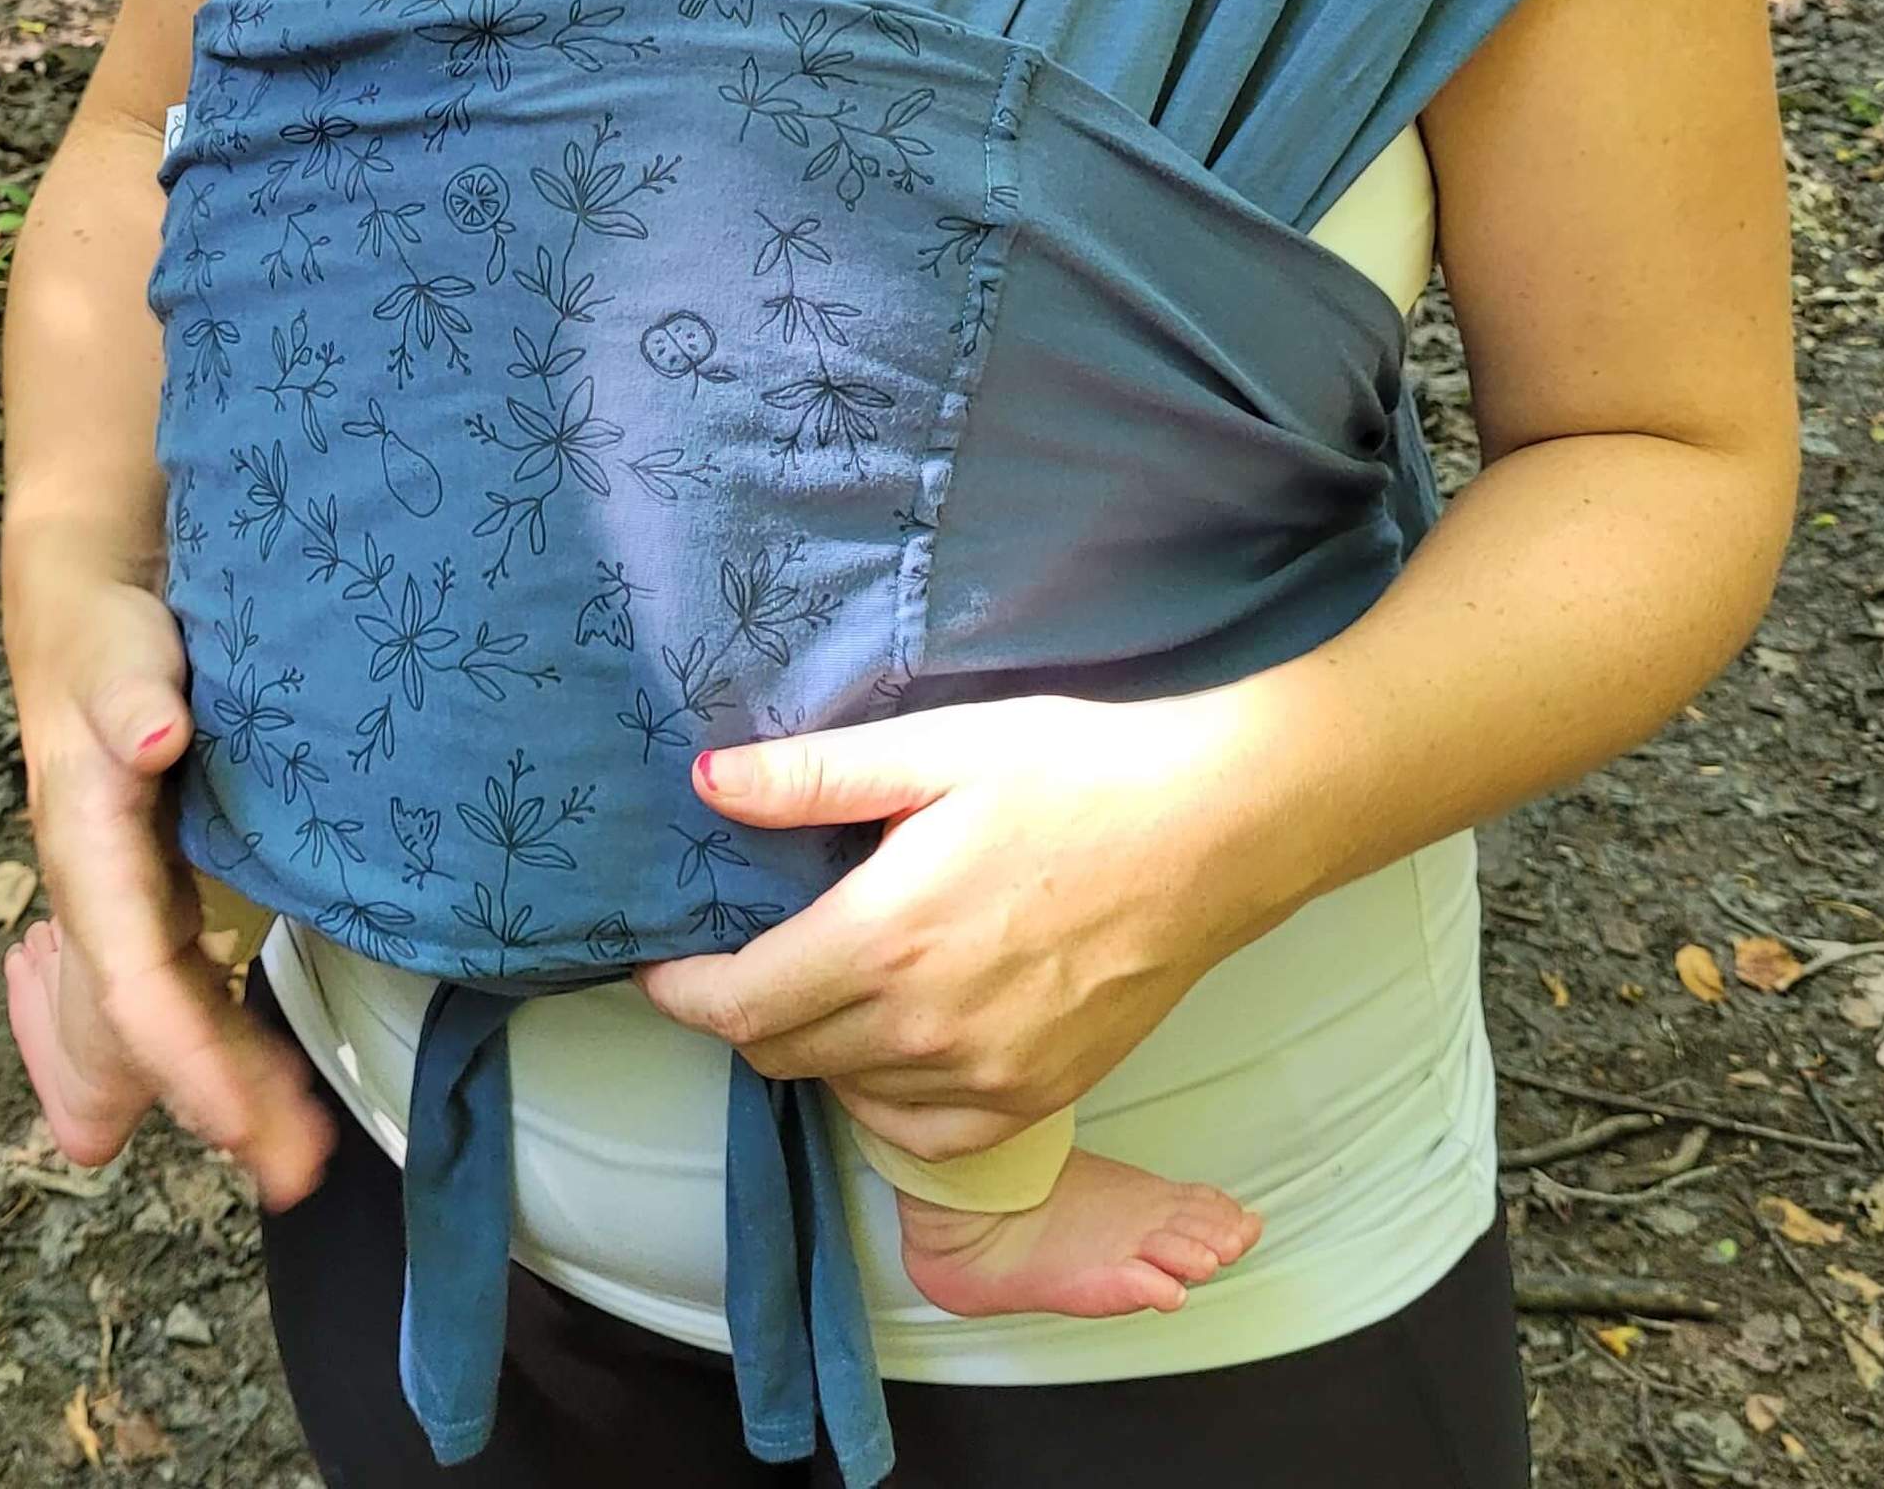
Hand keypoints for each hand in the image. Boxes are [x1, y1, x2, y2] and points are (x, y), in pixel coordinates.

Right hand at [7, 567, 333, 1205]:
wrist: (90, 597)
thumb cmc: (104, 634)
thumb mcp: (115, 655)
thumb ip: (127, 702)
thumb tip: (153, 743)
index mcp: (87, 853)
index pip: (133, 980)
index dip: (184, 1056)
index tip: (239, 1124)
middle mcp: (104, 892)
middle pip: (157, 1019)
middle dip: (219, 1098)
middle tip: (297, 1171)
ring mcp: (132, 894)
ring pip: (174, 1010)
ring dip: (227, 1083)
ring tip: (296, 1151)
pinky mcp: (165, 881)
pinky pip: (187, 979)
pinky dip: (221, 1036)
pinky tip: (263, 1088)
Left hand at [631, 687, 1319, 1169]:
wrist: (1216, 829)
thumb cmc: (1076, 772)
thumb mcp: (936, 750)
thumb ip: (813, 776)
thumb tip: (706, 782)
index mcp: (884, 940)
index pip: (740, 1005)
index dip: (685, 991)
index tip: (667, 963)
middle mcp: (924, 1029)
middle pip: (782, 1054)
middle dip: (743, 1011)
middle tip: (748, 953)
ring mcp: (986, 1077)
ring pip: (847, 1092)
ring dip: (815, 1047)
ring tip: (828, 978)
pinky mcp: (1038, 1098)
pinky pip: (921, 1132)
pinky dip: (885, 1096)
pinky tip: (897, 1037)